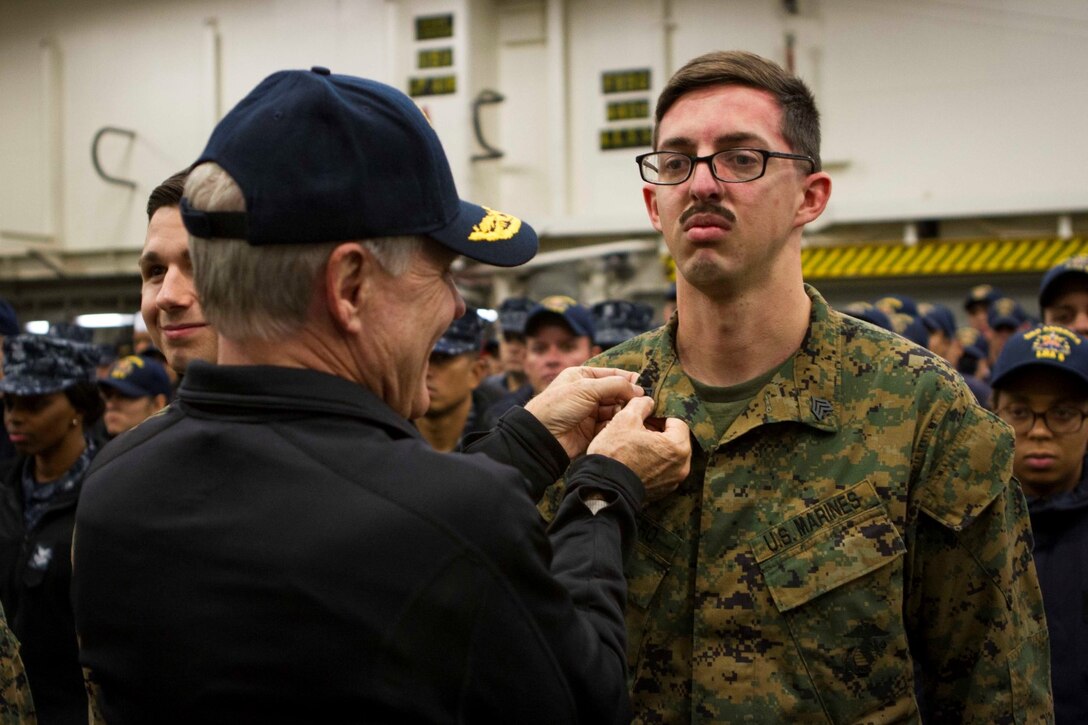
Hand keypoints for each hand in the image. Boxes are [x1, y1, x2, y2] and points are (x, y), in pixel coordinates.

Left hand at [524, 366, 643, 458]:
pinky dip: (617, 424)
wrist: (542, 437)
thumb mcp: (587, 388)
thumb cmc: (559, 406)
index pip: (612, 374)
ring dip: (624, 412)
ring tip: (633, 415)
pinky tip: (623, 425)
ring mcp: (590, 412)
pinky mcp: (592, 431)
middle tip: (644, 403)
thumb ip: (615, 386)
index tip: (646, 386)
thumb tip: (639, 389)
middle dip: (629, 397)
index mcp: (582, 376)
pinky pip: (610, 425)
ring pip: (615, 410)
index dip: (629, 379)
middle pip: (616, 392)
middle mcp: (587, 393)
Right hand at [588, 396, 690, 501]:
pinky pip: (662, 469)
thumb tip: (648, 402)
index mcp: (678, 447)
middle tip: (639, 427)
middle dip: (658, 430)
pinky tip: (635, 458)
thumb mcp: (625, 419)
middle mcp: (682, 466)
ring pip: (669, 454)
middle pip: (675, 438)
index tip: (646, 415)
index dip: (660, 414)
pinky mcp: (663, 490)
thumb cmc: (615, 454)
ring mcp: (673, 481)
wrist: (603, 488)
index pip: (677, 420)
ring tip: (635, 443)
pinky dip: (653, 461)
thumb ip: (641, 404)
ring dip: (656, 446)